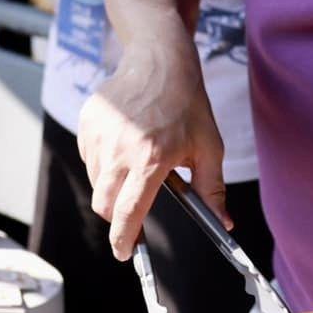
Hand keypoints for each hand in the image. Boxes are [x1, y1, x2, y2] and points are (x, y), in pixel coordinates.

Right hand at [77, 43, 225, 260]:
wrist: (159, 60)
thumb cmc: (187, 103)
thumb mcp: (209, 146)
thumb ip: (212, 188)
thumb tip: (225, 224)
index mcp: (151, 158)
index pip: (129, 212)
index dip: (124, 238)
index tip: (125, 252)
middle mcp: (120, 149)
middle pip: (104, 204)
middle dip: (116, 218)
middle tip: (132, 215)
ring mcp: (99, 135)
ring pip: (96, 182)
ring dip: (110, 189)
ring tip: (135, 168)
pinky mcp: (87, 124)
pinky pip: (89, 158)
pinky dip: (102, 164)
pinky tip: (123, 146)